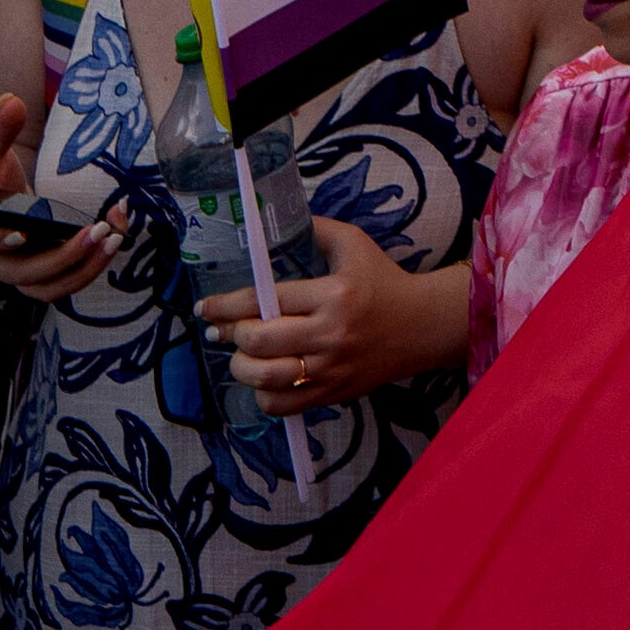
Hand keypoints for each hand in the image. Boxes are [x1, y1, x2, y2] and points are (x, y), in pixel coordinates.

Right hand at [0, 93, 114, 298]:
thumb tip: (10, 102)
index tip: (23, 231)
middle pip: (21, 273)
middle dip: (61, 256)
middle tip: (96, 231)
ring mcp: (14, 272)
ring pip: (44, 287)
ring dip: (82, 268)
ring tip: (112, 239)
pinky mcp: (38, 277)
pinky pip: (61, 287)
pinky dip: (88, 270)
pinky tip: (112, 243)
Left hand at [200, 214, 451, 417]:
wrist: (423, 326)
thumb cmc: (383, 281)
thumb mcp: (355, 244)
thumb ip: (316, 229)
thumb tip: (271, 224)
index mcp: (332, 294)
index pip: (266, 300)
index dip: (226, 305)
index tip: (206, 308)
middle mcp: (330, 334)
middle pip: (259, 341)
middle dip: (233, 335)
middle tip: (227, 331)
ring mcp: (331, 368)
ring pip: (266, 377)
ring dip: (242, 367)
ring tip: (241, 357)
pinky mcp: (334, 393)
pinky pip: (284, 405)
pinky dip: (264, 395)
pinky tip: (264, 380)